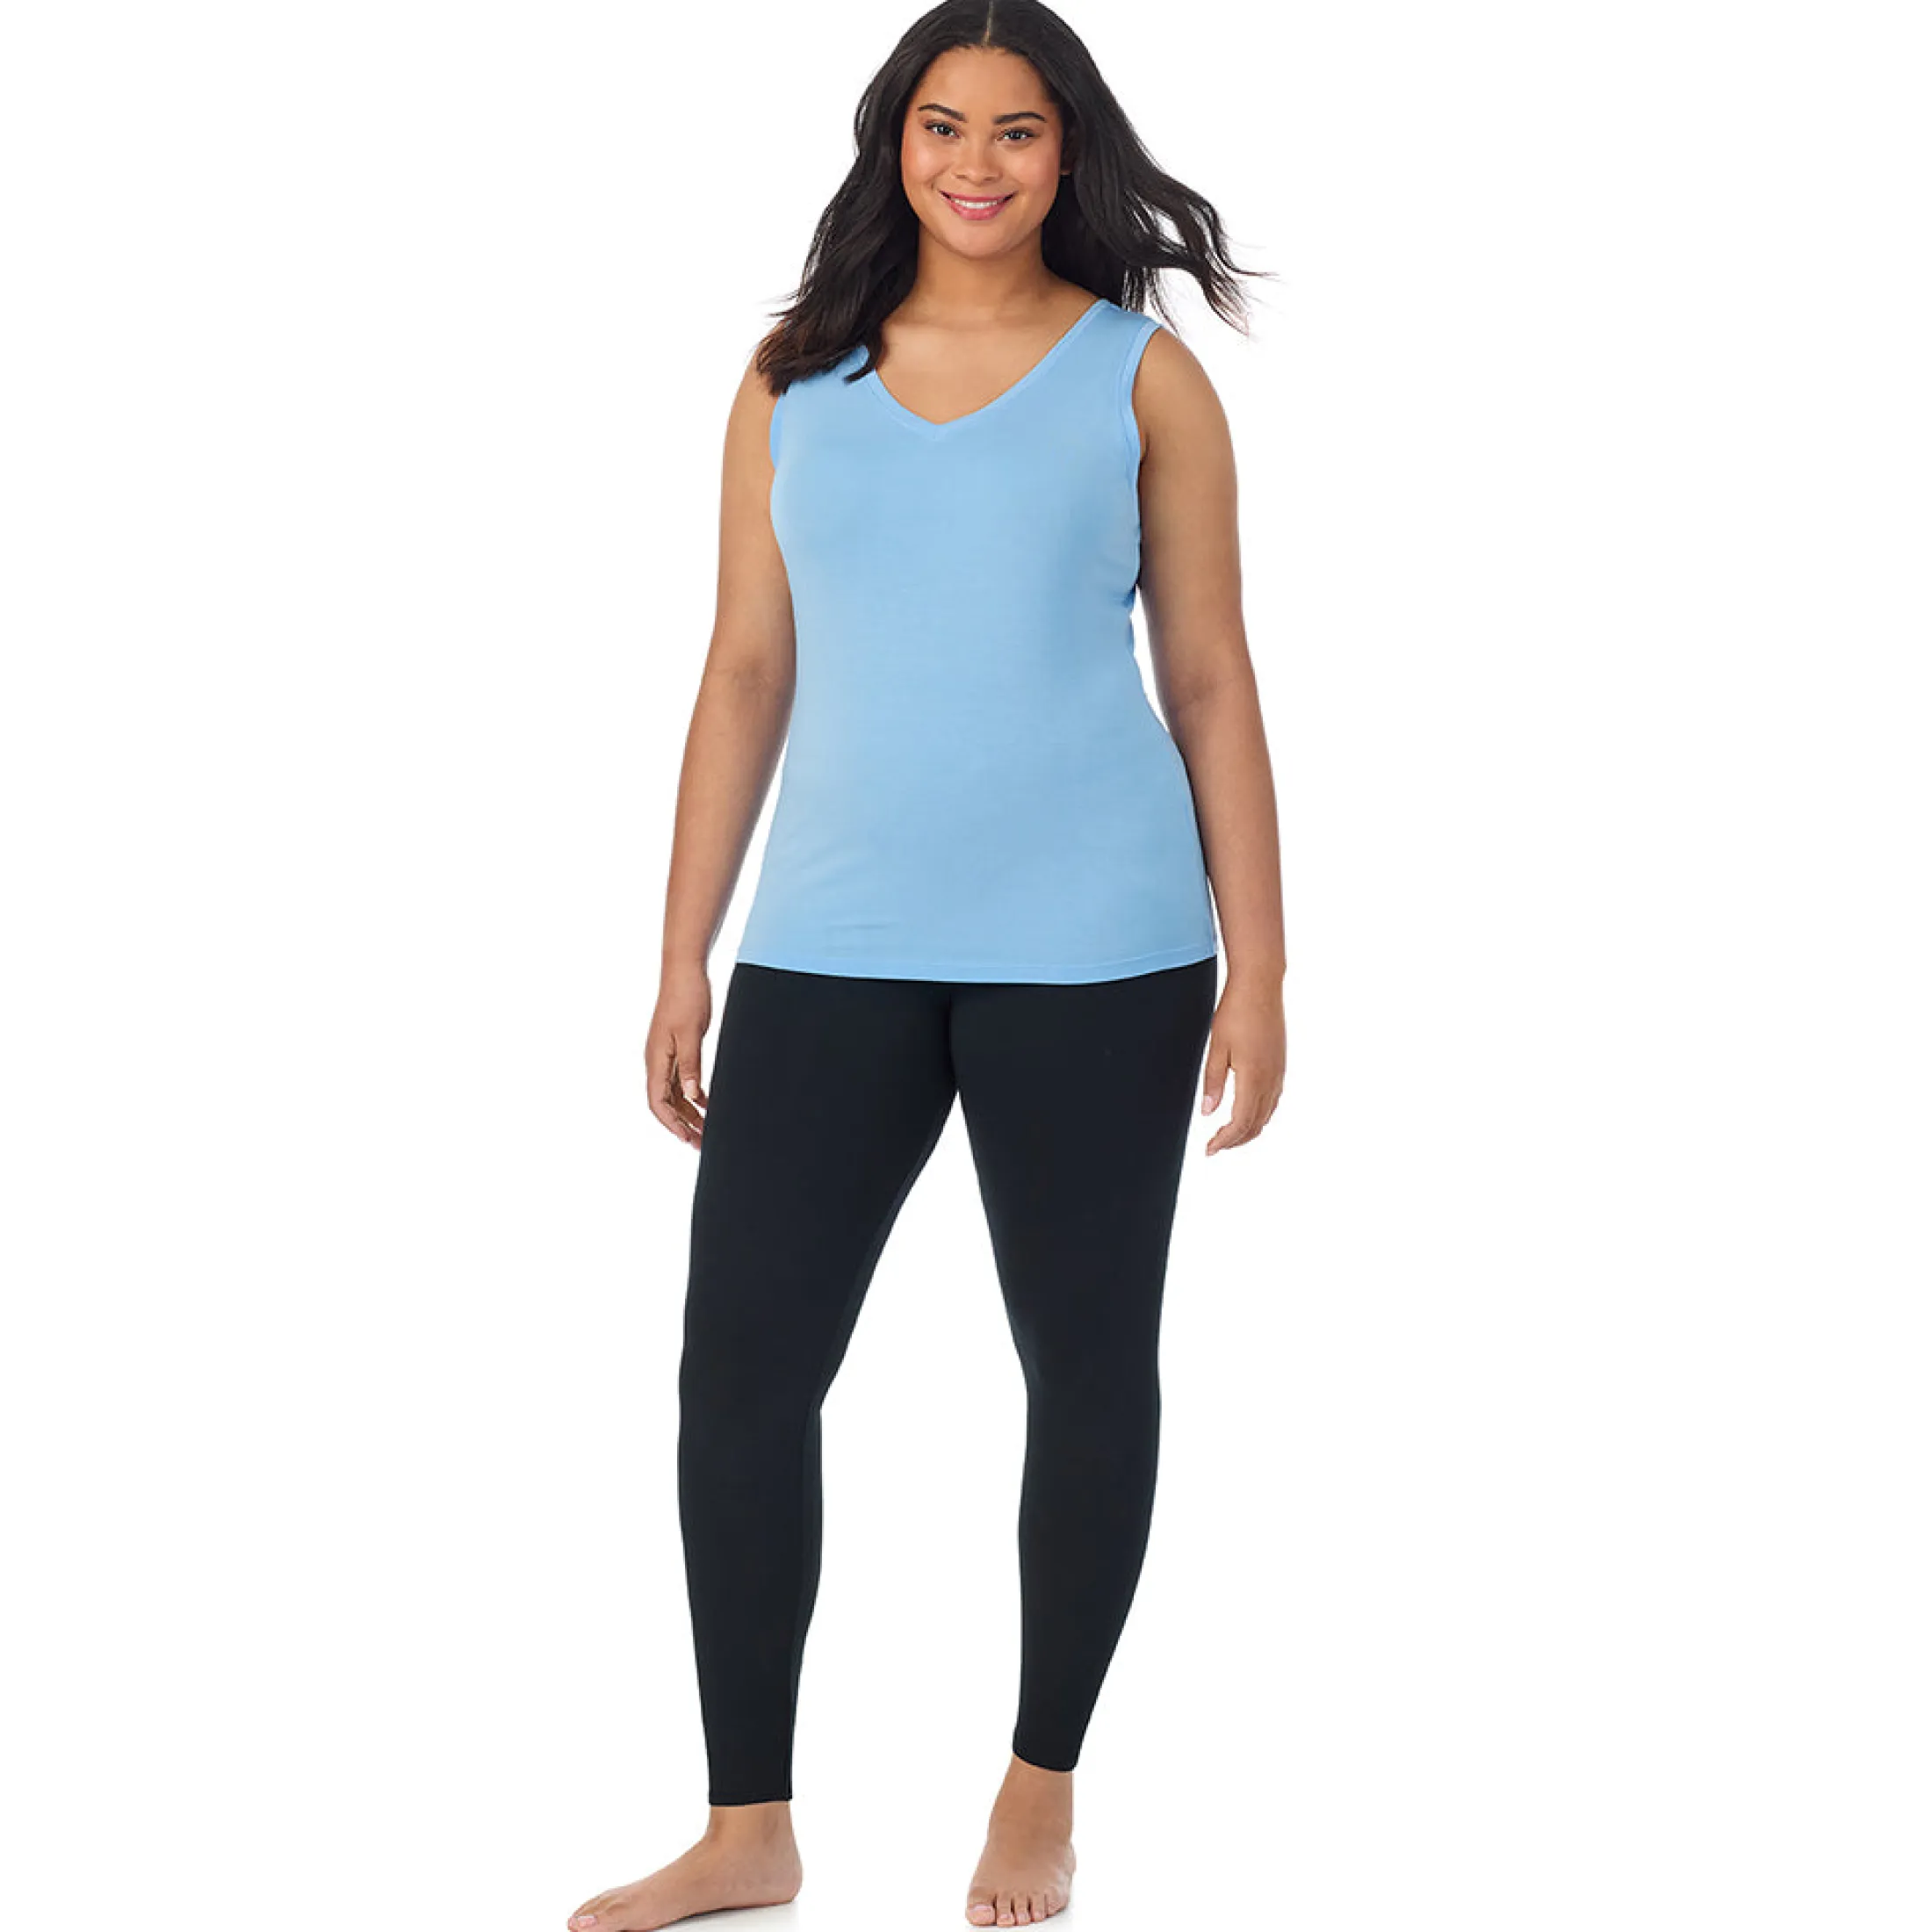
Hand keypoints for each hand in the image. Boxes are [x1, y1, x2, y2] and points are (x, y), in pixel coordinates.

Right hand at [644, 960, 712, 1147]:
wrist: (684, 971)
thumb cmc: (686, 998)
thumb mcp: (691, 1034)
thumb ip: (690, 1066)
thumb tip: (692, 1096)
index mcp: (656, 1059)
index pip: (657, 1102)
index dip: (671, 1124)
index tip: (687, 1139)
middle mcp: (657, 1061)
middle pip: (665, 1103)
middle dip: (682, 1125)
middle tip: (702, 1143)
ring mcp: (665, 1055)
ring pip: (674, 1094)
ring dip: (688, 1113)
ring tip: (707, 1129)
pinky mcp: (675, 1048)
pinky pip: (680, 1080)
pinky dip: (692, 1095)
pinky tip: (707, 1104)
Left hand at [1200, 972, 1284, 1155]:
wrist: (1261, 986)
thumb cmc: (1235, 1013)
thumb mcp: (1216, 1048)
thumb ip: (1213, 1082)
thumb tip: (1208, 1112)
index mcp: (1253, 1078)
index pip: (1240, 1123)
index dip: (1224, 1141)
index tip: (1209, 1149)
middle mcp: (1270, 1079)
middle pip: (1255, 1124)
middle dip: (1235, 1141)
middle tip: (1215, 1147)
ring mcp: (1278, 1072)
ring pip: (1266, 1114)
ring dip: (1249, 1130)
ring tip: (1229, 1135)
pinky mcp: (1280, 1064)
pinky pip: (1273, 1100)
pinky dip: (1260, 1115)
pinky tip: (1248, 1112)